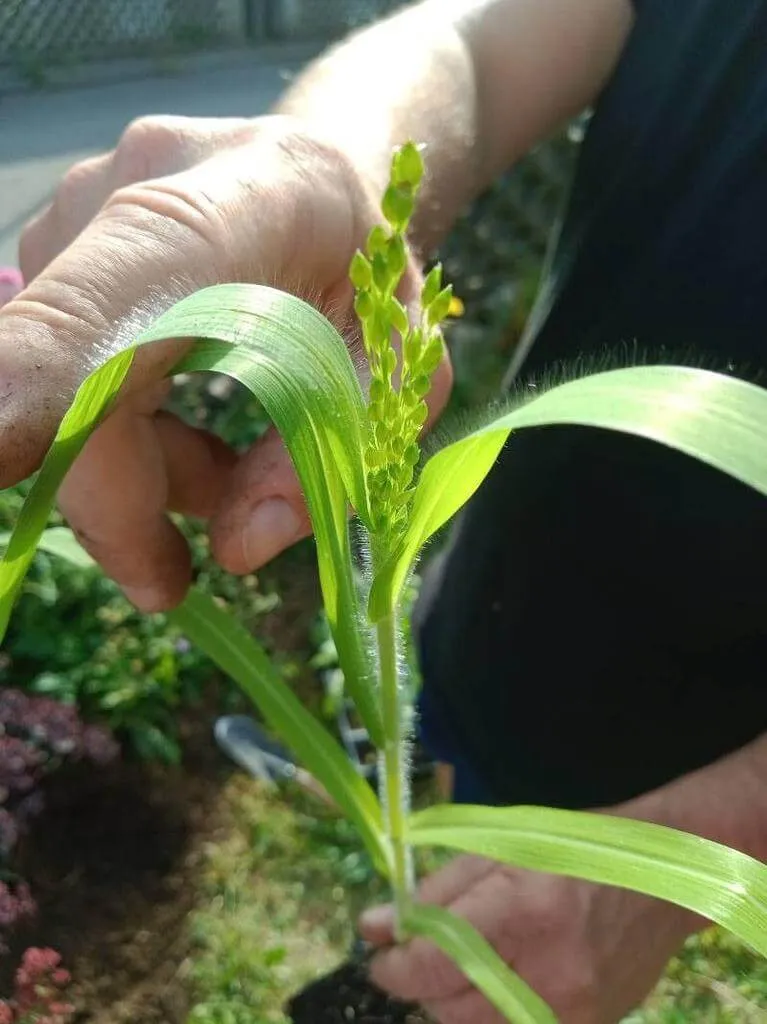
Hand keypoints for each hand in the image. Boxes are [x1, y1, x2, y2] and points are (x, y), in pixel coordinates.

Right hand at [1, 114, 450, 608]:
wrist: (321, 177)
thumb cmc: (369, 265)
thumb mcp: (396, 364)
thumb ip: (332, 446)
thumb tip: (237, 550)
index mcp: (238, 207)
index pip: (115, 299)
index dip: (43, 378)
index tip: (3, 460)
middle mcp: (132, 196)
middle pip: (76, 377)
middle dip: (117, 502)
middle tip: (169, 582)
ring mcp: (79, 220)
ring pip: (65, 386)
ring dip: (143, 466)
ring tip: (228, 478)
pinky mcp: (61, 254)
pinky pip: (68, 373)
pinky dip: (127, 435)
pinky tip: (193, 440)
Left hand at [360, 854, 693, 1023]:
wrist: (658, 882)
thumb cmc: (573, 850)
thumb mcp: (498, 850)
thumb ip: (434, 893)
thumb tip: (372, 928)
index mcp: (521, 910)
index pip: (433, 963)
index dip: (393, 967)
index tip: (380, 957)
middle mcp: (548, 971)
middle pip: (448, 1008)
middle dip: (424, 984)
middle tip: (430, 952)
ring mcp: (572, 1012)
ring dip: (455, 1005)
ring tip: (469, 965)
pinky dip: (492, 1016)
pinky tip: (502, 984)